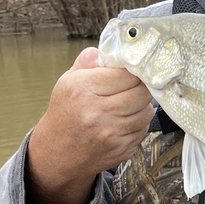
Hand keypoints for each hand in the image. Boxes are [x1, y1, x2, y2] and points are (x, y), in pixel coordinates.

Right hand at [25, 48, 154, 203]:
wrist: (58, 152)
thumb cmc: (65, 112)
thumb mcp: (68, 81)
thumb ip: (87, 62)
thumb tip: (108, 51)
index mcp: (84, 89)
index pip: (127, 73)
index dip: (133, 71)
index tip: (132, 71)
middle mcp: (97, 112)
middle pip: (141, 93)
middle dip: (141, 87)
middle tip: (135, 86)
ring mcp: (111, 133)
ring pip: (146, 112)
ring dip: (142, 105)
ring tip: (129, 103)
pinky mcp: (121, 149)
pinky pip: (143, 129)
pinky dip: (139, 123)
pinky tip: (125, 120)